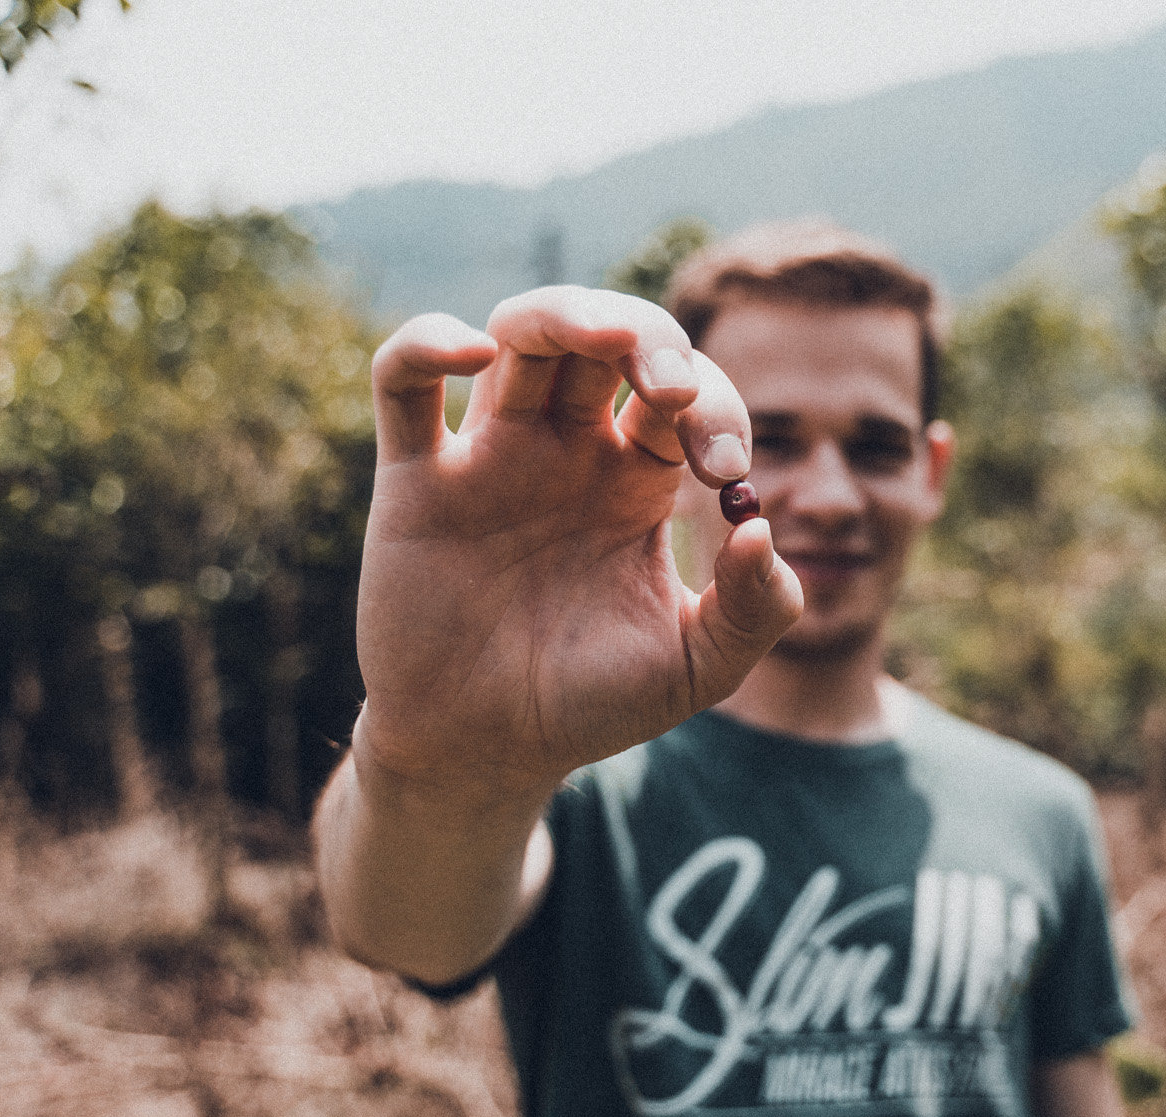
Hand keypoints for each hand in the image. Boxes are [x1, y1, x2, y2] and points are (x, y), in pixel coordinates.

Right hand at [352, 286, 802, 800]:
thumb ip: (756, 608)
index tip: (723, 474)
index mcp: (639, 477)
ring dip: (563, 313)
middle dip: (648, 338)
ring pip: (519, 335)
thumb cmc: (594, 705)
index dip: (713, 409)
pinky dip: (428, 341)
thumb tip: (764, 527)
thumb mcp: (700, 667)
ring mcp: (490, 455)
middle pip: (608, 340)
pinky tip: (473, 351)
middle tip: (671, 390)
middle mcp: (567, 449)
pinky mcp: (415, 478)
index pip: (685, 395)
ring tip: (602, 338)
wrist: (488, 753)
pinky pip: (402, 379)